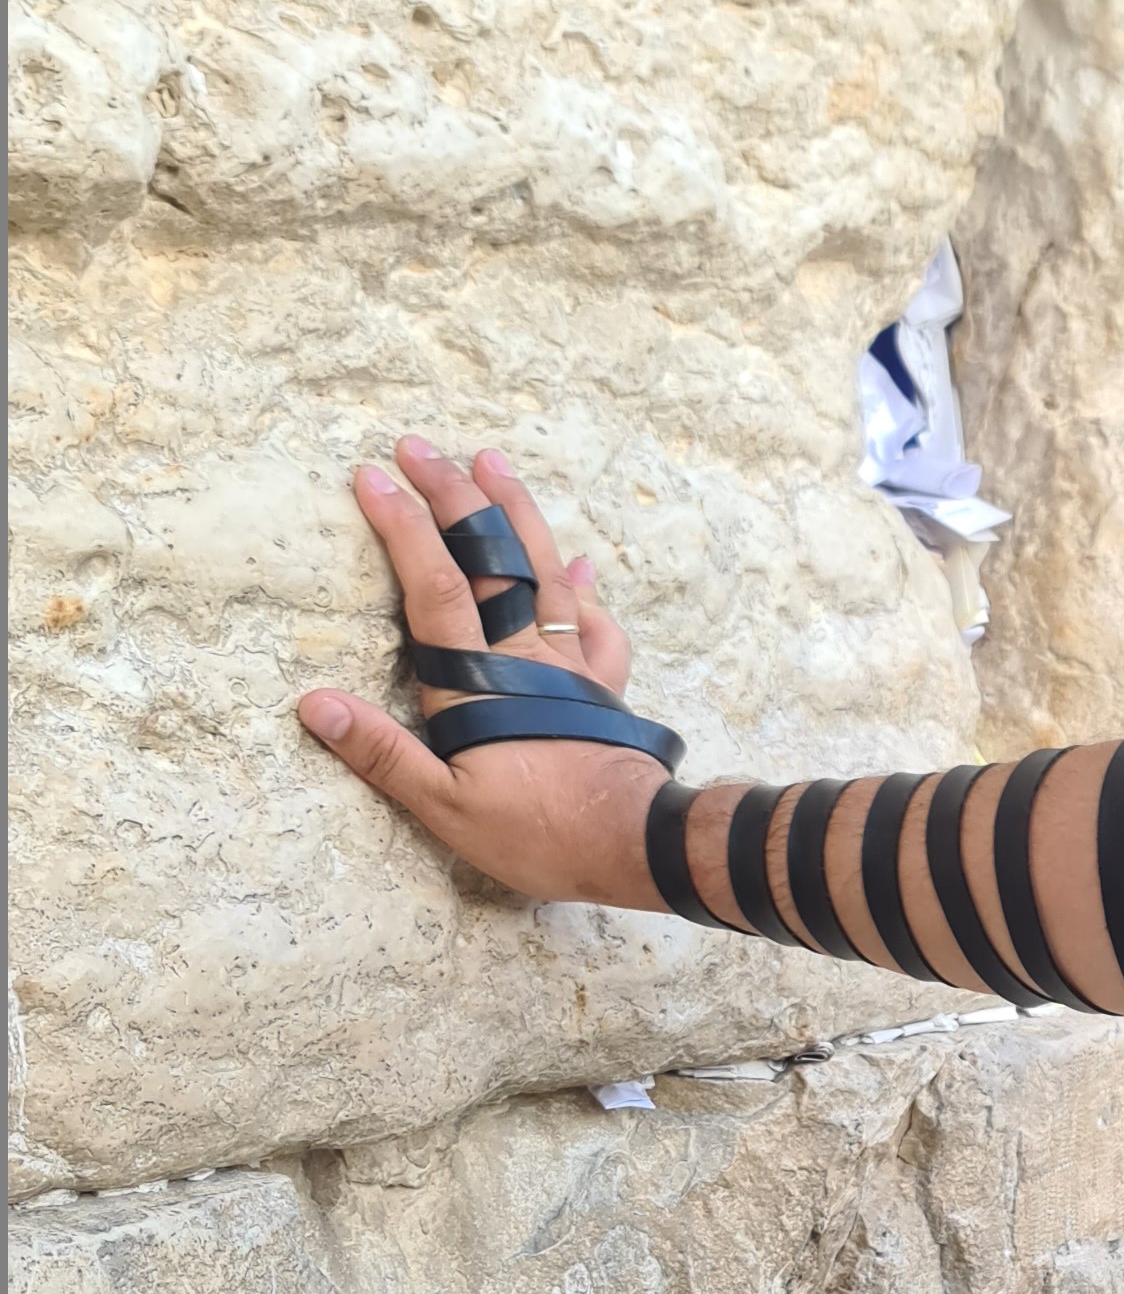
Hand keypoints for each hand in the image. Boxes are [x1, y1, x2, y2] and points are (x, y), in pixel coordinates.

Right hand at [298, 438, 667, 911]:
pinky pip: (596, 626)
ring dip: (517, 513)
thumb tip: (315, 705)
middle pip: (490, 559)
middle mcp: (526, 658)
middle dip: (453, 496)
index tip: (373, 476)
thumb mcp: (445, 808)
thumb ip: (381, 755)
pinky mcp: (604, 687)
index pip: (434, 586)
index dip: (404, 528)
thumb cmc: (538, 835)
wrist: (637, 847)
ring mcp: (570, 666)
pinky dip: (583, 591)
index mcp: (477, 682)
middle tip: (421, 446)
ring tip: (493, 462)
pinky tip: (581, 566)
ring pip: (544, 572)